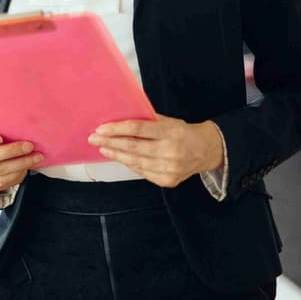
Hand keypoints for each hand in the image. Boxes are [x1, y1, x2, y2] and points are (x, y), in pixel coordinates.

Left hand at [88, 115, 223, 187]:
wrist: (207, 151)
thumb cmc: (183, 132)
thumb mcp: (169, 121)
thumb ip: (147, 121)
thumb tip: (119, 118)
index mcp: (171, 132)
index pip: (138, 130)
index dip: (117, 129)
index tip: (101, 128)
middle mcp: (170, 151)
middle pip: (133, 147)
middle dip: (110, 142)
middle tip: (93, 138)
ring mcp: (169, 168)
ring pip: (135, 162)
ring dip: (116, 154)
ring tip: (103, 148)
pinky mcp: (168, 180)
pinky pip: (142, 172)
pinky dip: (129, 164)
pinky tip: (119, 157)